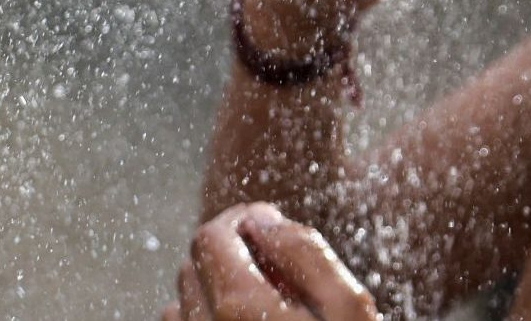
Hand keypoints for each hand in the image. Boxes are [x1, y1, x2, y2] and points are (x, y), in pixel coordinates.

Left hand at [163, 203, 378, 320]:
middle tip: (277, 265)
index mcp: (239, 309)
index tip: (271, 224)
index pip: (211, 237)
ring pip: (183, 300)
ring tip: (264, 302)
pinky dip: (204, 319)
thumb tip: (262, 220)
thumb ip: (305, 253)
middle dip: (229, 252)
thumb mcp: (348, 310)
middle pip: (194, 265)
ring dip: (214, 287)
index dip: (241, 220)